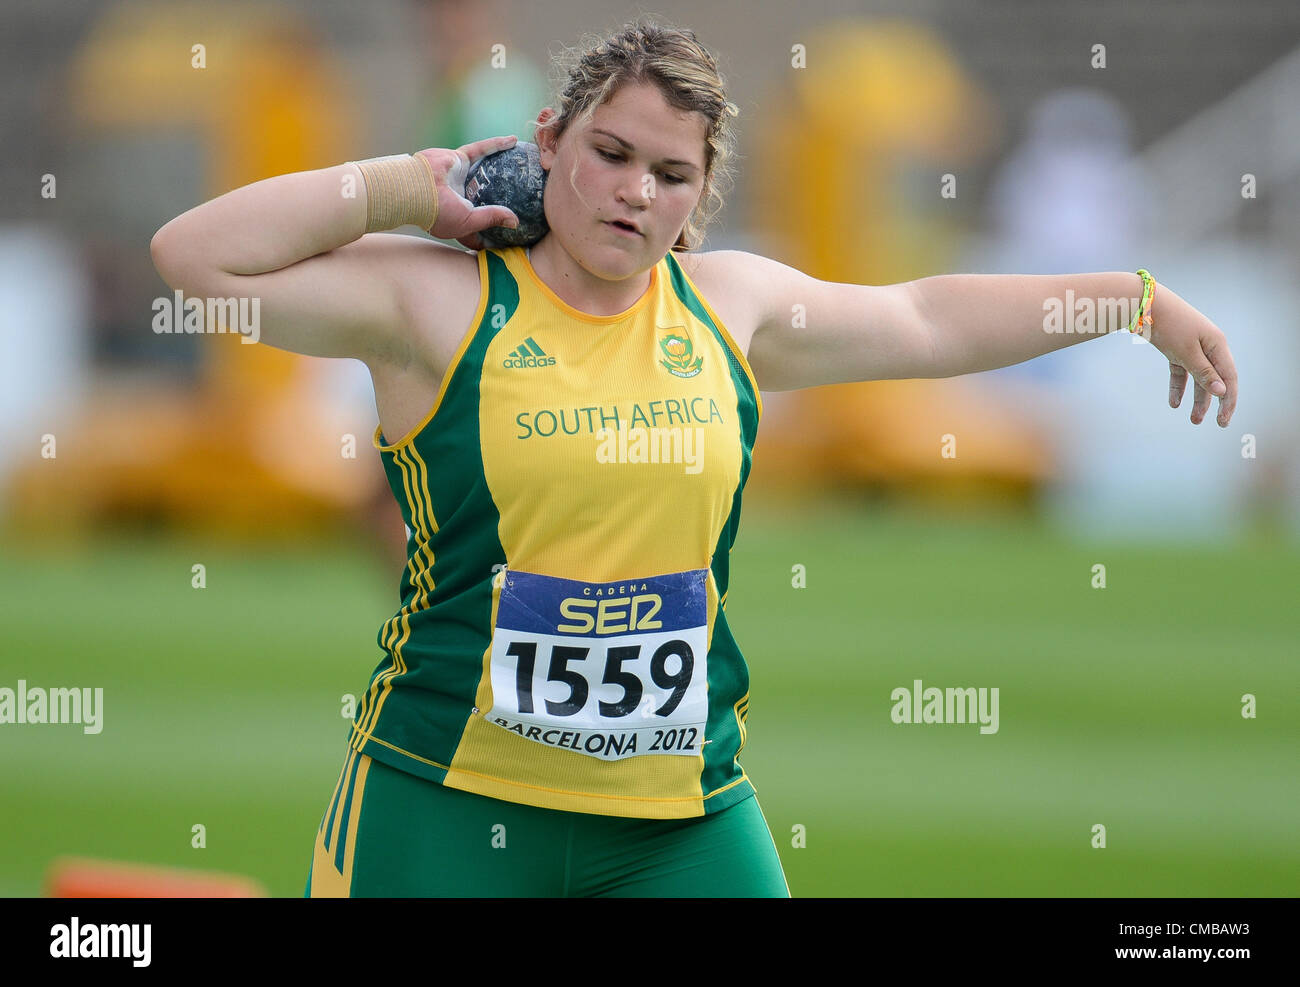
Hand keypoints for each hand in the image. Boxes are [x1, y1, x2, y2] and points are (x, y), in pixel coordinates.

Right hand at [416, 135, 520, 249]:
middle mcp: (461, 197)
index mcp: (460, 217)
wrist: (414, 189)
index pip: (481, 227)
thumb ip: (491, 219)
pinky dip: (496, 144)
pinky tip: (513, 140)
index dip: (496, 230)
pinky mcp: (458, 159)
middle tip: (527, 196)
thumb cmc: (438, 212)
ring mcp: (460, 177)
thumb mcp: (468, 222)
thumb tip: (515, 222)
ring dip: (503, 167)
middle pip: (488, 196)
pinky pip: (481, 150)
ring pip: (487, 171)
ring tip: (523, 165)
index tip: (516, 232)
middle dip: (504, 197)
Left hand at [1147, 282, 1238, 427]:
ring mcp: (1192, 348)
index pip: (1229, 377)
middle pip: (1215, 379)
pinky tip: (1174, 403)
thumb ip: (1203, 372)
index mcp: (1217, 345)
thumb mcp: (1187, 352)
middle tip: (1216, 424)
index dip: (1228, 400)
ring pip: (1198, 378)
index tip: (1224, 420)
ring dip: (1196, 399)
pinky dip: (1178, 387)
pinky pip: (1181, 372)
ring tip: (1192, 420)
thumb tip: (1221, 392)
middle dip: (1214, 403)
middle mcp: (1208, 346)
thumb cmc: (1169, 325)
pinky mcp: (1176, 349)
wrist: (1145, 304)